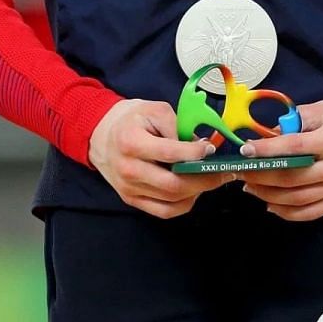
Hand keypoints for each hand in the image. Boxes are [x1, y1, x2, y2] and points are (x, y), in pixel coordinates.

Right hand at [88, 99, 233, 217]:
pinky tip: (193, 190)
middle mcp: (128, 169)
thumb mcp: (154, 110)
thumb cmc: (130, 120)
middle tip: (222, 171)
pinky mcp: (131, 199)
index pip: (170, 153)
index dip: (195, 153)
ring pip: (173, 201)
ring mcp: (128, 188)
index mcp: (130, 142)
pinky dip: (184, 204)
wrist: (100, 135)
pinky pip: (165, 211)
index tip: (211, 149)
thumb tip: (203, 147)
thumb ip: (179, 126)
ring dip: (198, 191)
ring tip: (209, 179)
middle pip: (174, 184)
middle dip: (204, 180)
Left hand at [235, 98, 322, 220]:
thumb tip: (259, 140)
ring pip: (297, 198)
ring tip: (249, 186)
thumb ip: (288, 124)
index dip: (266, 150)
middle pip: (292, 178)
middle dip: (260, 176)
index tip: (244, 150)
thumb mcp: (314, 111)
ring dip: (267, 195)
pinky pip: (309, 212)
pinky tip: (269, 203)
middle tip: (240, 171)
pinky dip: (286, 212)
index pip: (294, 148)